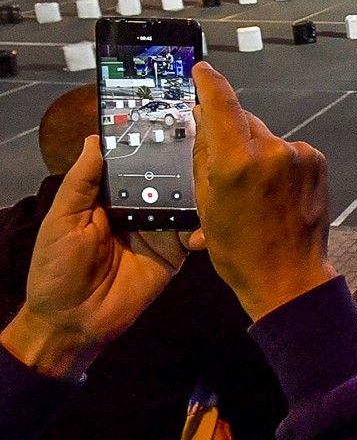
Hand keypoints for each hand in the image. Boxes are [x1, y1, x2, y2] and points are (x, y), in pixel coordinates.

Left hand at [0, 138, 186, 379]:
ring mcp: (159, 228)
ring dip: (200, 190)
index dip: (149, 142)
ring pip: (186, 200)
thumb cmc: (57, 268)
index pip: (134, 162)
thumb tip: (95, 139)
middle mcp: (139, 206)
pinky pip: (194, 232)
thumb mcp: (62, 220)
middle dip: (184, 161)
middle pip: (167, 177)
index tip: (171, 116)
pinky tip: (206, 221)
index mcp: (110, 195)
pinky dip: (204, 226)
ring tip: (215, 177)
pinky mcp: (175, 252)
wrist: (72, 322)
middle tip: (207, 143)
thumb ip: (81, 181)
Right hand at [188, 62, 334, 320]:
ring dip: (255, 151)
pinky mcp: (317, 160)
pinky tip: (275, 191)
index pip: (221, 105)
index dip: (209, 83)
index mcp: (236, 163)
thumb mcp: (206, 205)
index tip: (201, 70)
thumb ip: (204, 157)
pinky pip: (287, 150)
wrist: (289, 276)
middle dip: (230, 134)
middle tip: (222, 163)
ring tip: (253, 189)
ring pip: (265, 137)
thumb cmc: (240, 250)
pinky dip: (277, 162)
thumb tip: (205, 122)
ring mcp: (298, 155)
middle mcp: (271, 151)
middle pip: (243, 122)